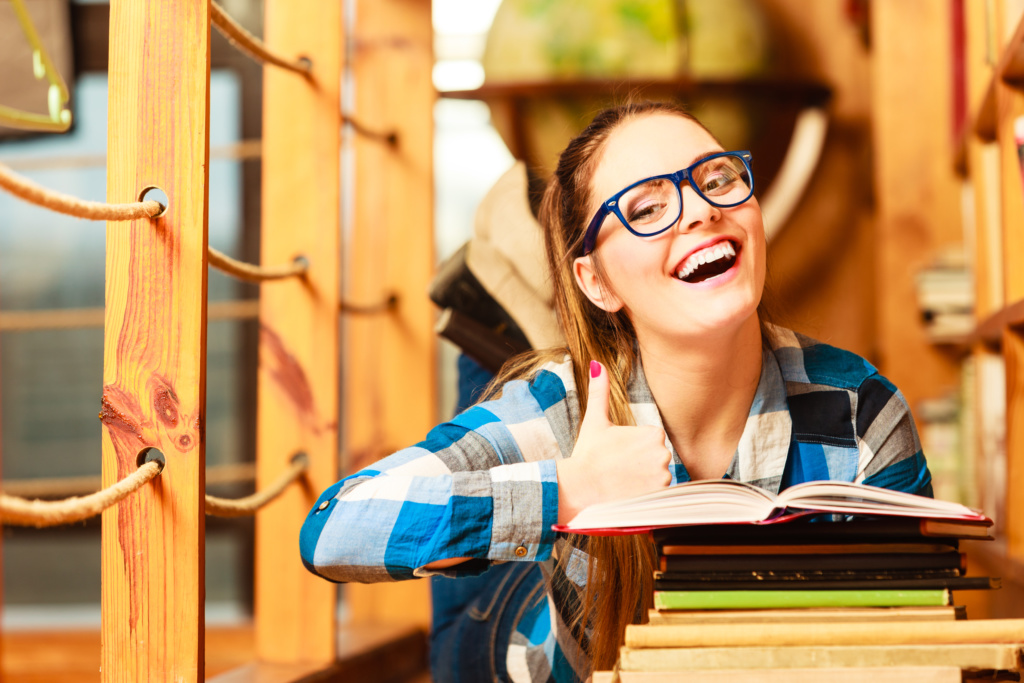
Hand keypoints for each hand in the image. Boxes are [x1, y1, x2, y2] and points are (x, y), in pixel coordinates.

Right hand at [556, 360, 672, 523]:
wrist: (580, 487)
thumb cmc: (587, 454)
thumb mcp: (595, 420)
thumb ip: (599, 391)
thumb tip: (596, 364)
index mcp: (654, 434)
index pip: (652, 441)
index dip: (634, 449)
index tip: (619, 454)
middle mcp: (663, 454)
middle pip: (657, 459)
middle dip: (640, 464)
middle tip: (618, 468)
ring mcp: (662, 477)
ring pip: (657, 477)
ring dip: (643, 480)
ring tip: (622, 481)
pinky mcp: (657, 496)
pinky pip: (657, 495)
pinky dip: (645, 495)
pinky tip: (627, 492)